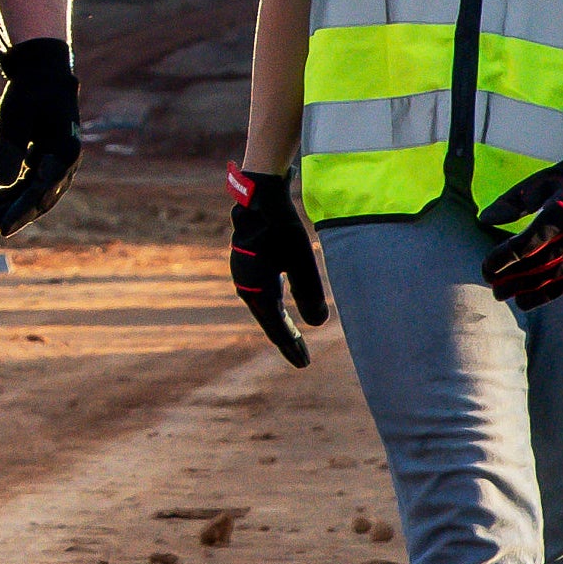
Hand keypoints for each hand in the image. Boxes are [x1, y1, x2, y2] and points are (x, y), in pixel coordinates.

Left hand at [0, 37, 82, 236]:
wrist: (42, 73)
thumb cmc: (29, 92)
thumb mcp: (14, 117)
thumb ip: (8, 149)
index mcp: (65, 152)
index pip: (41, 190)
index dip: (21, 210)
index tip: (3, 226)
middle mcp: (66, 161)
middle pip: (42, 197)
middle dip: (17, 213)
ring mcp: (57, 161)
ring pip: (36, 192)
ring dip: (14, 205)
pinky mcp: (46, 159)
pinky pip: (31, 182)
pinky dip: (14, 193)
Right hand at [226, 165, 328, 365]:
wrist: (259, 199)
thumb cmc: (282, 230)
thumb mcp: (302, 263)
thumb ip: (310, 294)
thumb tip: (318, 324)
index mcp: (256, 291)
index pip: (276, 328)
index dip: (291, 347)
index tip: (304, 364)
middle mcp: (246, 287)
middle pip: (268, 321)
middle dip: (286, 339)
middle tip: (301, 359)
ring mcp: (245, 276)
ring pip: (264, 308)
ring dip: (280, 324)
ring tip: (292, 338)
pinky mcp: (248, 265)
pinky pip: (262, 295)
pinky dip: (274, 307)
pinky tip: (280, 306)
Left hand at [483, 143, 562, 308]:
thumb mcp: (538, 183)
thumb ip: (511, 201)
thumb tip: (484, 219)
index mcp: (562, 213)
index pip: (529, 242)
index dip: (506, 257)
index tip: (486, 267)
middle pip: (539, 262)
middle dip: (512, 276)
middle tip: (489, 283)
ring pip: (553, 276)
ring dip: (526, 288)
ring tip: (501, 294)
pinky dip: (546, 294)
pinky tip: (525, 301)